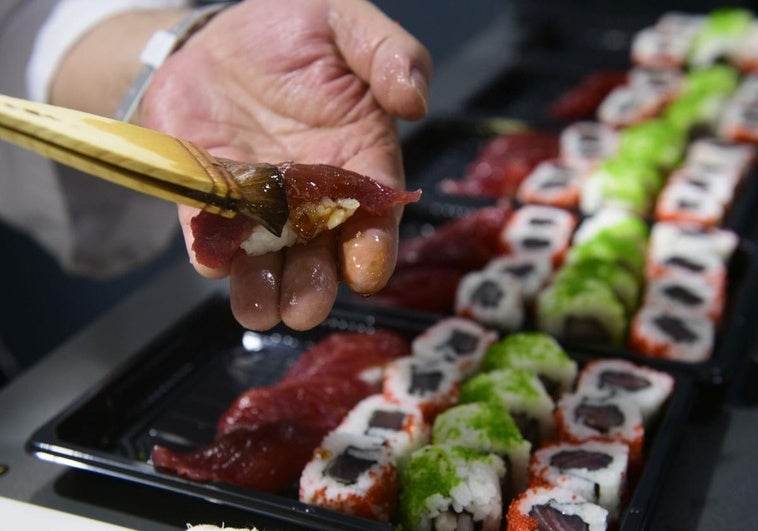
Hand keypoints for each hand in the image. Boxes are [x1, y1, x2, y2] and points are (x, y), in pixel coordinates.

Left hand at [140, 0, 431, 330]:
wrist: (211, 36)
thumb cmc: (290, 28)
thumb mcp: (345, 22)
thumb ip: (389, 54)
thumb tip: (415, 102)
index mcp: (357, 158)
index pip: (373, 215)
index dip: (373, 247)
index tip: (366, 270)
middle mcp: (312, 194)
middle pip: (321, 253)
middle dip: (315, 285)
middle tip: (306, 307)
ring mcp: (261, 204)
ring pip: (269, 261)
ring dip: (265, 290)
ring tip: (260, 310)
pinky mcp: (212, 202)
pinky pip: (212, 238)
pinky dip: (212, 255)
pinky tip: (212, 262)